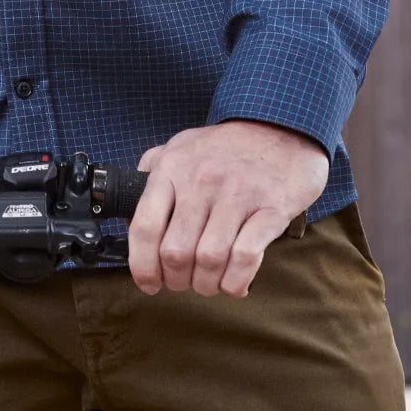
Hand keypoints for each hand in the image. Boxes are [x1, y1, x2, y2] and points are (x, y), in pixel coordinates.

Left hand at [128, 118, 328, 298]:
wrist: (280, 125)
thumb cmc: (225, 146)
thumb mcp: (181, 145)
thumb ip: (152, 173)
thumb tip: (131, 215)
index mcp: (173, 168)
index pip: (145, 226)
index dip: (142, 266)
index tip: (148, 283)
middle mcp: (201, 181)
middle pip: (176, 252)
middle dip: (176, 280)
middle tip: (183, 283)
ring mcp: (237, 195)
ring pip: (209, 259)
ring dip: (206, 285)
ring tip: (209, 283)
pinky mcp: (270, 209)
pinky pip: (246, 257)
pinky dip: (236, 281)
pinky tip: (235, 283)